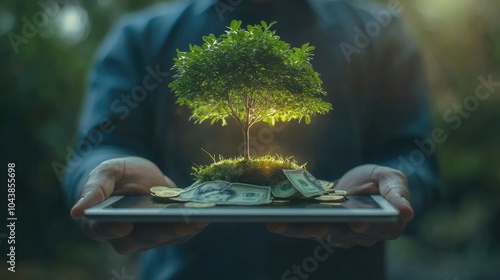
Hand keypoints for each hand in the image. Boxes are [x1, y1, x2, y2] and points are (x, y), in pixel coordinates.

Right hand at [70, 156, 207, 253]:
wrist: (136, 178)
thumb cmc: (117, 175)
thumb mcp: (106, 172)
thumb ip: (94, 189)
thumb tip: (76, 211)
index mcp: (99, 222)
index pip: (102, 230)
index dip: (112, 229)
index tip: (123, 224)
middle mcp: (122, 236)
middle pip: (142, 238)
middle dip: (164, 230)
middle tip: (183, 222)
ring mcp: (146, 237)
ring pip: (165, 238)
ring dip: (185, 229)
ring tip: (201, 216)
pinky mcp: (166, 233)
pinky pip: (180, 233)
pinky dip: (194, 225)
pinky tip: (207, 214)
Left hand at [267, 164, 413, 247]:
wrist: (365, 185)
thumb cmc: (383, 181)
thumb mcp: (393, 180)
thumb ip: (398, 194)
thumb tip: (407, 212)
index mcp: (382, 226)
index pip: (371, 229)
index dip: (363, 227)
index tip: (355, 223)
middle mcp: (359, 235)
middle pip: (338, 233)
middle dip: (316, 229)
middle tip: (300, 223)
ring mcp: (339, 232)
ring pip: (318, 233)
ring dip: (296, 228)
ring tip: (277, 219)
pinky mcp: (322, 226)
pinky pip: (306, 228)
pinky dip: (290, 225)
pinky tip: (273, 219)